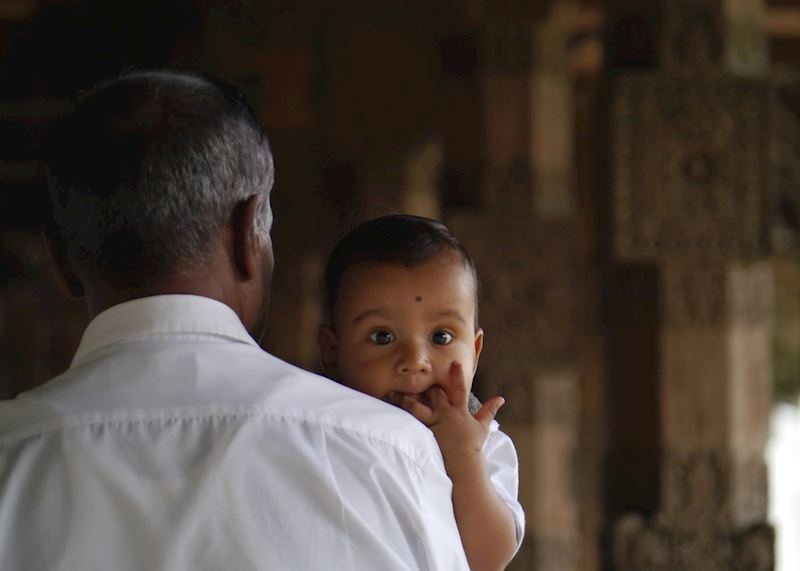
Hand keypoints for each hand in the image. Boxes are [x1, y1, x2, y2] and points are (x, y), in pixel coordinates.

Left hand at [388, 361, 504, 458]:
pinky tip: (391, 410)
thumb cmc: (472, 444)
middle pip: (433, 394)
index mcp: (459, 411)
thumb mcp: (483, 426)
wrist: (462, 463)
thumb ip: (490, 410)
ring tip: (390, 392)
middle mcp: (445, 414)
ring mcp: (433, 423)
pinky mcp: (425, 432)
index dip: (458, 375)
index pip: (460, 389)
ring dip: (404, 399)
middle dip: (425, 383)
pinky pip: (411, 422)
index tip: (454, 362)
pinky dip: (402, 416)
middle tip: (414, 372)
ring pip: (416, 407)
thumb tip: (501, 398)